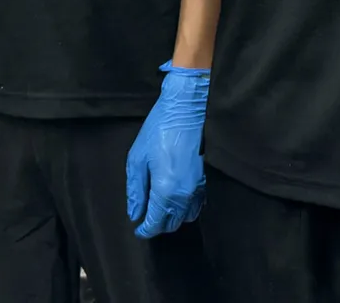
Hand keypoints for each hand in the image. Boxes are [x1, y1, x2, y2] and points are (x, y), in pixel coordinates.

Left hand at [126, 62, 209, 237]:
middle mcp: (184, 194)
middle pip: (172, 224)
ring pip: (186, 216)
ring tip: (160, 209)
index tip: (137, 230)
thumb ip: (135, 190)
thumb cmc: (158, 130)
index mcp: (165, 190)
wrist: (186, 109)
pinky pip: (198, 205)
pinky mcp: (205, 179)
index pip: (156, 223)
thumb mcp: (137, 159)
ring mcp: (198, 187)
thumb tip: (134, 214)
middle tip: (145, 219)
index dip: (145, 230)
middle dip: (157, 225)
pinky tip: (176, 200)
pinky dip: (186, 209)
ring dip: (172, 218)